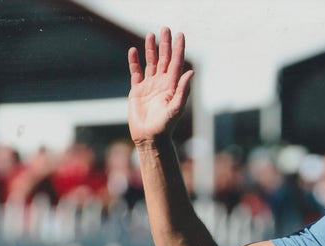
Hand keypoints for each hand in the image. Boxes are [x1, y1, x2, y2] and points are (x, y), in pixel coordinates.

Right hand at [127, 27, 194, 144]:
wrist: (149, 138)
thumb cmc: (165, 126)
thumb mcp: (176, 108)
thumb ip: (183, 90)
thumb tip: (191, 72)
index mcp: (172, 86)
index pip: (176, 63)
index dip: (178, 49)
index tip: (180, 35)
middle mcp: (162, 84)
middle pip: (164, 59)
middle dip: (165, 44)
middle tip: (165, 29)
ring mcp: (149, 86)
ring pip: (150, 63)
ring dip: (150, 49)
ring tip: (150, 34)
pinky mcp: (137, 91)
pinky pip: (136, 73)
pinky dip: (134, 62)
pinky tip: (133, 51)